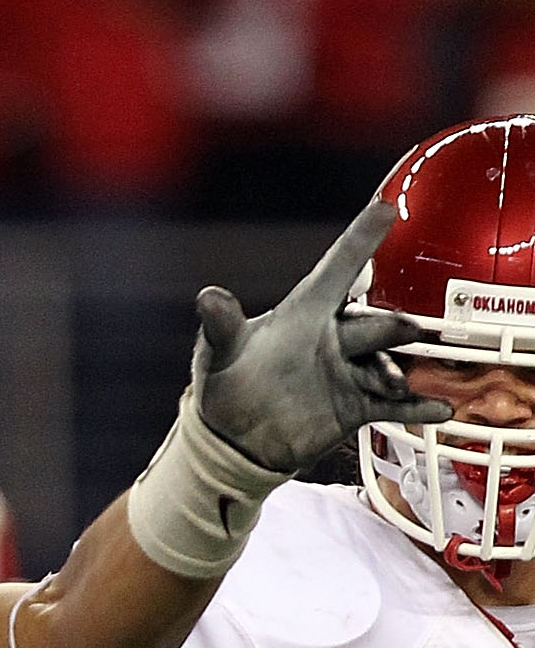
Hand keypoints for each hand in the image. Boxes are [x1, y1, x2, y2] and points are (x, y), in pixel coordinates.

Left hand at [193, 199, 450, 475]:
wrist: (233, 440)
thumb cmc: (226, 385)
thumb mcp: (220, 354)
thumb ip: (221, 326)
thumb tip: (207, 297)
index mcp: (304, 313)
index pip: (337, 269)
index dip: (359, 238)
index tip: (385, 207)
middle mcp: (333, 337)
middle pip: (373, 322)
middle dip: (393, 324)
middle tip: (407, 329)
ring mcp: (348, 371)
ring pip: (385, 363)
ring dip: (398, 369)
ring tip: (400, 382)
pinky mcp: (354, 405)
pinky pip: (391, 405)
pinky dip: (415, 406)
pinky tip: (440, 408)